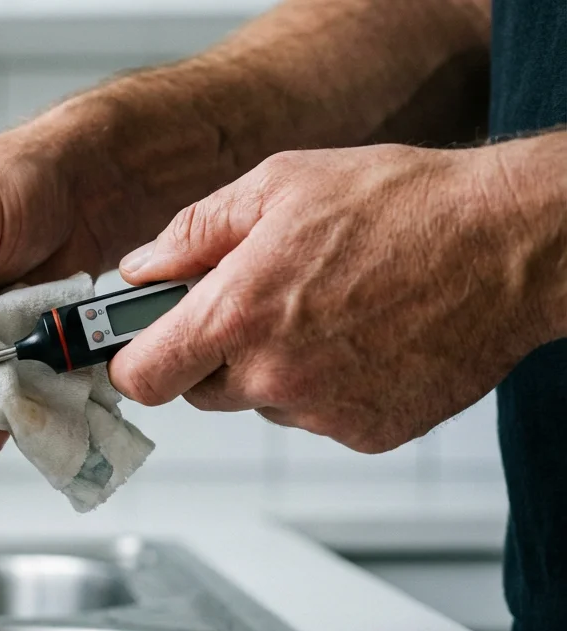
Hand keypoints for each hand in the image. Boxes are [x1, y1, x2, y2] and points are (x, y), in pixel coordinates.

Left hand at [109, 142, 561, 452]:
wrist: (508, 243)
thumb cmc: (402, 205)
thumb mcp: (277, 185)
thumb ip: (193, 233)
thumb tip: (140, 267)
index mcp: (235, 316)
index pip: (140, 377)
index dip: (134, 359)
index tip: (140, 344)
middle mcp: (273, 376)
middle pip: (199, 390)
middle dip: (214, 353)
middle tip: (260, 301)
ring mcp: (322, 412)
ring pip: (261, 403)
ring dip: (274, 369)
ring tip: (327, 309)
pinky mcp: (368, 433)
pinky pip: (318, 416)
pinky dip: (328, 386)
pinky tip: (363, 337)